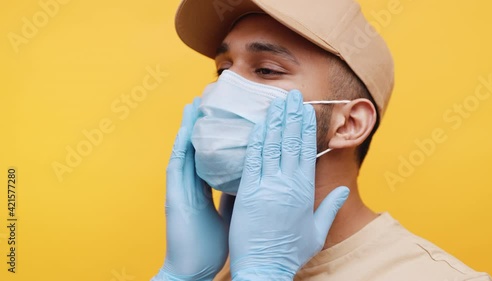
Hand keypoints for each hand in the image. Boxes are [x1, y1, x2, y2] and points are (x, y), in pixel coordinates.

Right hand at [152, 98, 227, 280]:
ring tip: (198, 101)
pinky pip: (178, 163)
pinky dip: (182, 142)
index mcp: (204, 189)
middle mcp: (191, 184)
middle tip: (214, 98)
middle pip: (199, 147)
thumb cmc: (209, 246)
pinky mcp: (173, 194)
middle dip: (207, 124)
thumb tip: (251, 179)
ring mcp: (181, 188)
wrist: (192, 270)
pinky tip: (187, 125)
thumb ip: (235, 195)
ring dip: (190, 125)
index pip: (214, 156)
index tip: (232, 115)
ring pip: (186, 148)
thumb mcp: (229, 215)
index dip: (221, 135)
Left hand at [229, 90, 349, 280]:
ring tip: (276, 102)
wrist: (265, 269)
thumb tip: (342, 190)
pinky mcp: (249, 192)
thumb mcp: (317, 232)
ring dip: (274, 122)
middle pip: (291, 142)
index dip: (306, 128)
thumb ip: (330, 208)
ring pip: (272, 146)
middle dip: (292, 116)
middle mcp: (289, 184)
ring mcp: (268, 187)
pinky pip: (253, 160)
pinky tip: (257, 125)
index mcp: (305, 191)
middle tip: (292, 95)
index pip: (307, 151)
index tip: (306, 110)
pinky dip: (256, 141)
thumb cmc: (290, 253)